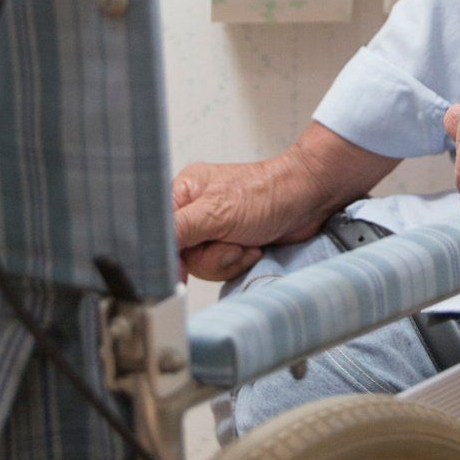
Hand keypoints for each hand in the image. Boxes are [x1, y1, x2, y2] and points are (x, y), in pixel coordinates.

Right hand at [172, 154, 327, 283]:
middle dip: (212, 256)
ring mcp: (214, 229)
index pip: (161, 231)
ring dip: (229, 259)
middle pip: (182, 254)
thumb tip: (153, 247)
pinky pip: (222, 267)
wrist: (307, 200)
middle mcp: (196, 210)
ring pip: (203, 264)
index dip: (171, 253)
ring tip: (247, 242)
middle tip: (232, 242)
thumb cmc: (266, 193)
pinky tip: (254, 247)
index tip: (180, 267)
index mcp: (184, 192)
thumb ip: (179, 230)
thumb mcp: (215, 212)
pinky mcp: (230, 243)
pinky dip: (240, 262)